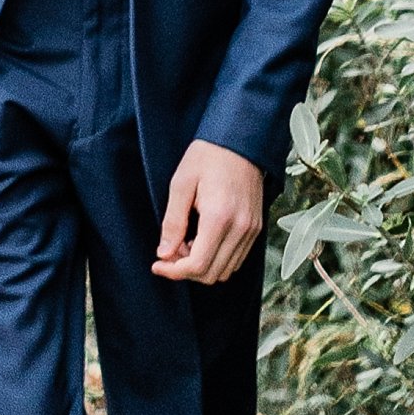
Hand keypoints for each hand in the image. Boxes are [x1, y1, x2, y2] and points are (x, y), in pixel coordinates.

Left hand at [151, 139, 263, 284]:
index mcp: (219, 218)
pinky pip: (237, 259)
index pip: (198, 265)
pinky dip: (218, 258)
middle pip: (212, 274)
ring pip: (226, 270)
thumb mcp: (181, 184)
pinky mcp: (256, 229)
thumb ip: (173, 222)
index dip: (174, 272)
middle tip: (169, 251)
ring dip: (203, 265)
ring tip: (185, 243)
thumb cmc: (207, 157)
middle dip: (186, 270)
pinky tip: (203, 240)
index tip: (157, 264)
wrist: (239, 141)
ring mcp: (252, 231)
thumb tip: (164, 253)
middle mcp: (241, 229)